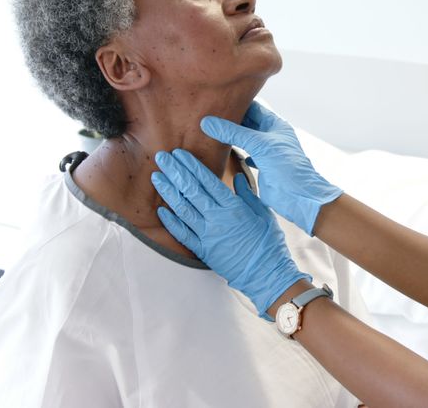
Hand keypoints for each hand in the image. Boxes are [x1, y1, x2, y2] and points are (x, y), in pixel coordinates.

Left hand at [151, 149, 309, 319]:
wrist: (266, 274)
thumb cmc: (270, 243)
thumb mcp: (264, 213)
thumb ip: (247, 194)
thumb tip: (237, 177)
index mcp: (233, 207)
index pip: (207, 180)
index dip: (191, 166)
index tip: (179, 154)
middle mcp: (217, 219)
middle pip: (191, 190)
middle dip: (175, 172)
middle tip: (162, 157)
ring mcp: (208, 236)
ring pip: (182, 209)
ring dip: (168, 192)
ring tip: (157, 177)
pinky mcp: (203, 251)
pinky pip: (182, 234)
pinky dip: (171, 221)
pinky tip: (161, 210)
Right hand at [199, 101, 341, 234]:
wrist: (297, 196)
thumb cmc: (286, 166)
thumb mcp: (258, 144)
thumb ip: (233, 133)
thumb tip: (207, 122)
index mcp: (276, 125)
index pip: (254, 108)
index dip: (238, 103)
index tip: (219, 100)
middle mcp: (272, 136)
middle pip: (249, 123)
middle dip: (233, 120)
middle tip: (211, 115)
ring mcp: (268, 152)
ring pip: (248, 139)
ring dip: (234, 136)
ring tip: (214, 131)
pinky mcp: (264, 166)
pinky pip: (248, 155)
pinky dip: (239, 152)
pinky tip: (227, 152)